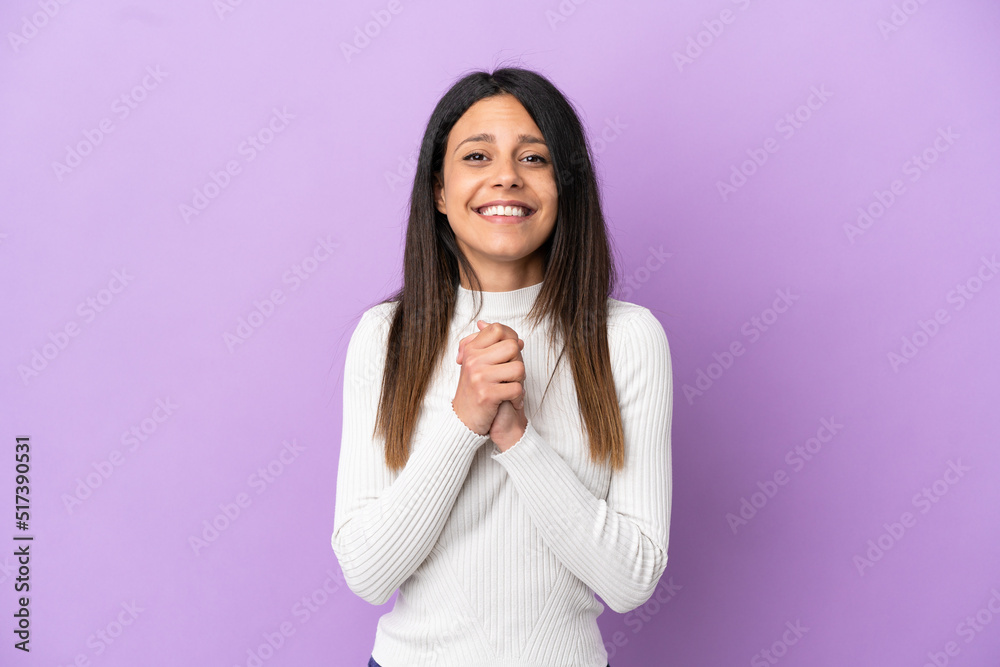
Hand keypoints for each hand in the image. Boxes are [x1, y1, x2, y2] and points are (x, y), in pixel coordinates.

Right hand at [452, 320, 526, 448]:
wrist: (464, 420)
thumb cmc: (474, 390)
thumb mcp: (476, 363)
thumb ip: (489, 346)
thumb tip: (508, 333)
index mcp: (471, 350)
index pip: (497, 329)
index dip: (510, 337)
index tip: (511, 352)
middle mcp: (473, 360)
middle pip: (512, 346)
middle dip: (518, 361)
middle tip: (512, 375)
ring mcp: (479, 377)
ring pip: (519, 368)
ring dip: (520, 382)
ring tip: (512, 388)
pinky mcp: (487, 395)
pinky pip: (517, 389)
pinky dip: (518, 398)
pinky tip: (511, 401)